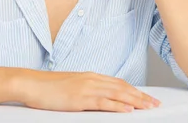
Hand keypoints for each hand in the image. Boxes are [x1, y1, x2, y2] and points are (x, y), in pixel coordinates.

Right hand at [15, 70, 159, 112]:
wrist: (31, 83)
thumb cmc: (47, 87)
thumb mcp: (70, 86)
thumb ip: (85, 90)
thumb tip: (98, 98)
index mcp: (90, 76)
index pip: (118, 83)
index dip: (134, 90)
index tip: (147, 97)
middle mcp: (91, 80)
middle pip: (122, 88)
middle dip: (141, 96)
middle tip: (156, 103)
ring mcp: (86, 88)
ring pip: (117, 94)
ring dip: (136, 101)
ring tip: (149, 107)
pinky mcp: (80, 99)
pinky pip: (104, 103)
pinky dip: (118, 106)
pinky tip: (129, 110)